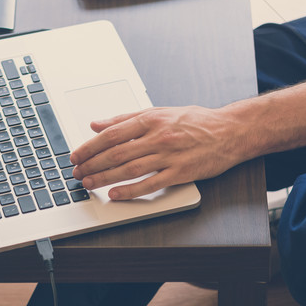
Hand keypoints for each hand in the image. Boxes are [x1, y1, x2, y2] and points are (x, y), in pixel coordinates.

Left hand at [69, 104, 245, 200]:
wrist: (229, 131)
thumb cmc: (196, 121)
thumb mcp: (160, 111)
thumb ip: (127, 118)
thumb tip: (98, 123)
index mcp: (151, 118)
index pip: (112, 133)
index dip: (91, 145)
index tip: (76, 154)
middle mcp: (158, 136)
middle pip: (117, 152)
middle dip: (93, 163)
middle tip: (77, 172)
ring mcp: (169, 155)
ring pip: (129, 168)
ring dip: (105, 178)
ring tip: (89, 183)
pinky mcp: (180, 173)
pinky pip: (151, 184)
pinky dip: (131, 190)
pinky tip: (116, 195)